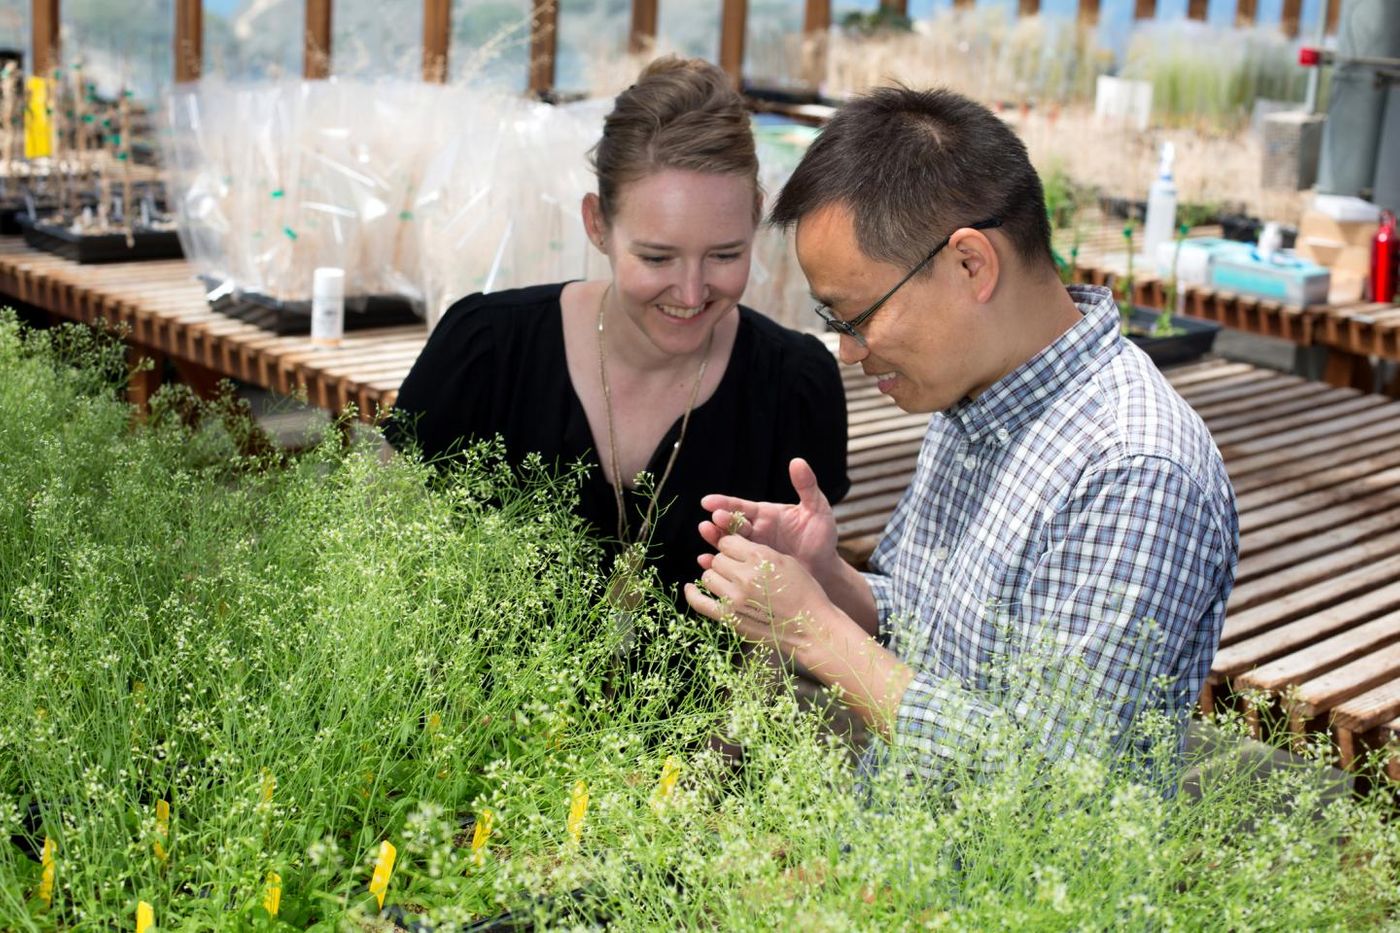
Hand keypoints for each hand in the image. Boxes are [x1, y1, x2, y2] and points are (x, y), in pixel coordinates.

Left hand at [685, 534, 832, 669]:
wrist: (811, 627)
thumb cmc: (804, 592)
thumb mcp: (786, 561)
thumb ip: (758, 551)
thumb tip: (732, 545)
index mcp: (760, 557)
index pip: (728, 541)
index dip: (732, 546)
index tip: (738, 553)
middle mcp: (744, 575)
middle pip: (717, 558)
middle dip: (725, 561)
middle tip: (739, 571)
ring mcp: (734, 598)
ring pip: (708, 576)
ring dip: (716, 577)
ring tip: (730, 584)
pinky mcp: (729, 618)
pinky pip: (699, 601)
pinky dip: (692, 593)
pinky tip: (689, 587)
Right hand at [697, 458, 838, 579]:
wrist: (825, 568)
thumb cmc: (821, 536)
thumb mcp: (817, 508)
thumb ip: (806, 486)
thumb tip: (797, 461)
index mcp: (765, 515)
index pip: (741, 506)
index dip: (724, 503)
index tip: (708, 501)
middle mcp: (755, 531)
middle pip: (731, 525)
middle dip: (720, 521)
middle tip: (714, 520)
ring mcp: (752, 551)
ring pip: (727, 544)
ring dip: (714, 538)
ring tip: (706, 533)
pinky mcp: (752, 570)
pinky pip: (731, 566)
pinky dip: (716, 564)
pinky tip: (706, 562)